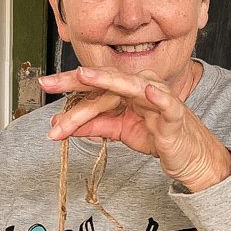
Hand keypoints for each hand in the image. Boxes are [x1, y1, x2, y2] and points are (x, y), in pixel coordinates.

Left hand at [40, 65, 230, 191]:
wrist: (186, 155)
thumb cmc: (156, 135)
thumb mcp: (118, 130)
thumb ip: (93, 125)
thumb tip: (60, 123)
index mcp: (126, 89)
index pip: (94, 84)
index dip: (68, 83)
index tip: (44, 84)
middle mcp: (140, 85)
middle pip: (105, 82)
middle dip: (77, 81)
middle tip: (50, 82)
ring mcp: (158, 96)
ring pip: (128, 88)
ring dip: (107, 81)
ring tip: (87, 75)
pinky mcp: (173, 113)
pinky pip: (165, 102)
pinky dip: (158, 96)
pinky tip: (147, 90)